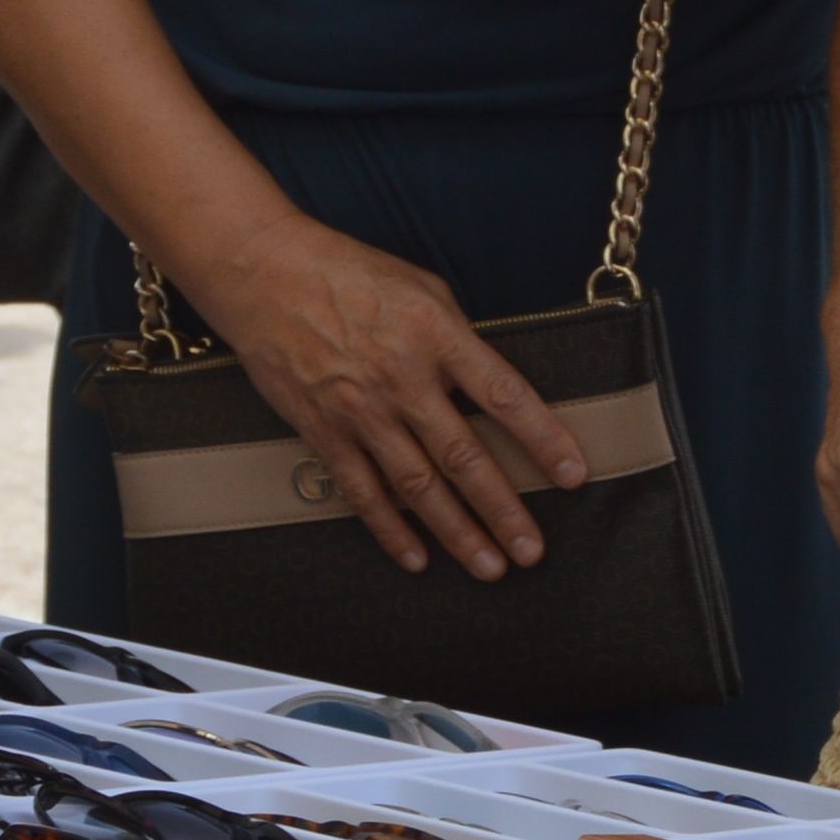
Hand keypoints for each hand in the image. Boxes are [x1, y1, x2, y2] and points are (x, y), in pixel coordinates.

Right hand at [170, 211, 588, 579]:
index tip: (574, 474)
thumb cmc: (349, 274)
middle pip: (464, 456)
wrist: (266, 275)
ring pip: (418, 487)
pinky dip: (390, 530)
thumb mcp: (422, 289)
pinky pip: (362, 492)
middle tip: (532, 550)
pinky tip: (416, 558)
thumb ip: (458, 341)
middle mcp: (403, 379)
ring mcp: (361, 411)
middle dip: (503, 510)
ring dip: (457, 532)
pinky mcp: (324, 432)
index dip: (543, 439)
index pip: (504, 396)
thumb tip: (489, 388)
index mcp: (437, 335)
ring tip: (490, 566)